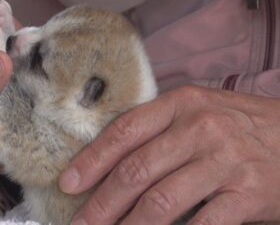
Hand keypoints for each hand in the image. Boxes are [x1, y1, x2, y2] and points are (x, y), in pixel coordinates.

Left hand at [59, 85, 279, 223]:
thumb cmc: (241, 127)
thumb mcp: (200, 112)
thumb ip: (159, 130)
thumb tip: (109, 164)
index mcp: (182, 104)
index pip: (124, 131)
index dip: (92, 160)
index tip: (68, 183)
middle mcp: (201, 128)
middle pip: (137, 170)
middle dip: (101, 203)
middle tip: (81, 223)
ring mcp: (226, 161)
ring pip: (162, 201)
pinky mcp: (249, 194)